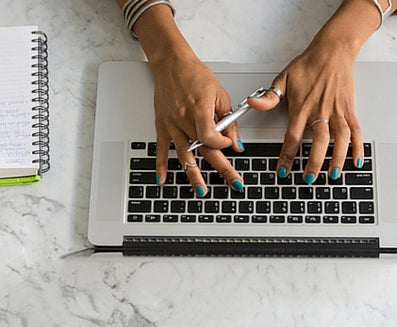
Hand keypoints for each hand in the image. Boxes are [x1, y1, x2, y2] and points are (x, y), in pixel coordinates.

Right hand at [150, 55, 245, 195]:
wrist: (172, 65)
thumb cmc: (196, 76)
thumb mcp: (220, 94)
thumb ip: (229, 120)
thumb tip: (236, 142)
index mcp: (199, 109)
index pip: (210, 136)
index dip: (222, 144)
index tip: (230, 146)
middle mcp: (184, 119)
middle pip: (204, 150)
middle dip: (222, 169)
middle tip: (234, 183)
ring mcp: (172, 125)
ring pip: (184, 155)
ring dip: (194, 175)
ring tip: (202, 191)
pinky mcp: (163, 126)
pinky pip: (161, 149)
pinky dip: (161, 166)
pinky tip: (163, 179)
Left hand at [247, 44, 363, 183]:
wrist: (332, 51)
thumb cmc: (309, 64)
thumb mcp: (283, 79)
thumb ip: (269, 97)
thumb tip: (252, 103)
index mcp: (302, 107)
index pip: (292, 137)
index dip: (287, 156)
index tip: (283, 171)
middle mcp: (321, 111)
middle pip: (318, 142)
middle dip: (314, 162)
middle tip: (309, 179)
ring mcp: (337, 111)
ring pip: (340, 139)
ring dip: (337, 158)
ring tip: (332, 175)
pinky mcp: (349, 109)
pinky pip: (356, 130)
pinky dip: (358, 146)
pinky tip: (356, 160)